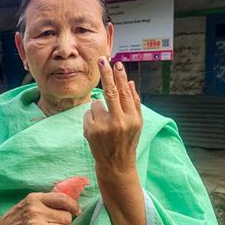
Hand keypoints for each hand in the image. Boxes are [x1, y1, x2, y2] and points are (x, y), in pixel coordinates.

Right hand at [0, 192, 79, 224]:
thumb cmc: (15, 220)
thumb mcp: (27, 204)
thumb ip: (46, 202)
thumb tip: (71, 205)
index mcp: (34, 199)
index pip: (63, 199)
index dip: (74, 206)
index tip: (76, 211)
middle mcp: (35, 211)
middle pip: (66, 217)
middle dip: (64, 223)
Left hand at [83, 57, 142, 174]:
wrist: (115, 164)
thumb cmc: (127, 140)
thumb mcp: (137, 123)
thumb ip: (134, 103)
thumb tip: (130, 82)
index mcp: (133, 119)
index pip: (126, 93)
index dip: (120, 77)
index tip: (116, 63)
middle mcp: (119, 122)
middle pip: (111, 92)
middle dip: (106, 74)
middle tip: (101, 60)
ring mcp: (104, 127)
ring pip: (96, 103)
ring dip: (98, 108)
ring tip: (104, 123)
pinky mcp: (91, 131)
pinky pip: (88, 113)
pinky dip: (91, 117)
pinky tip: (97, 129)